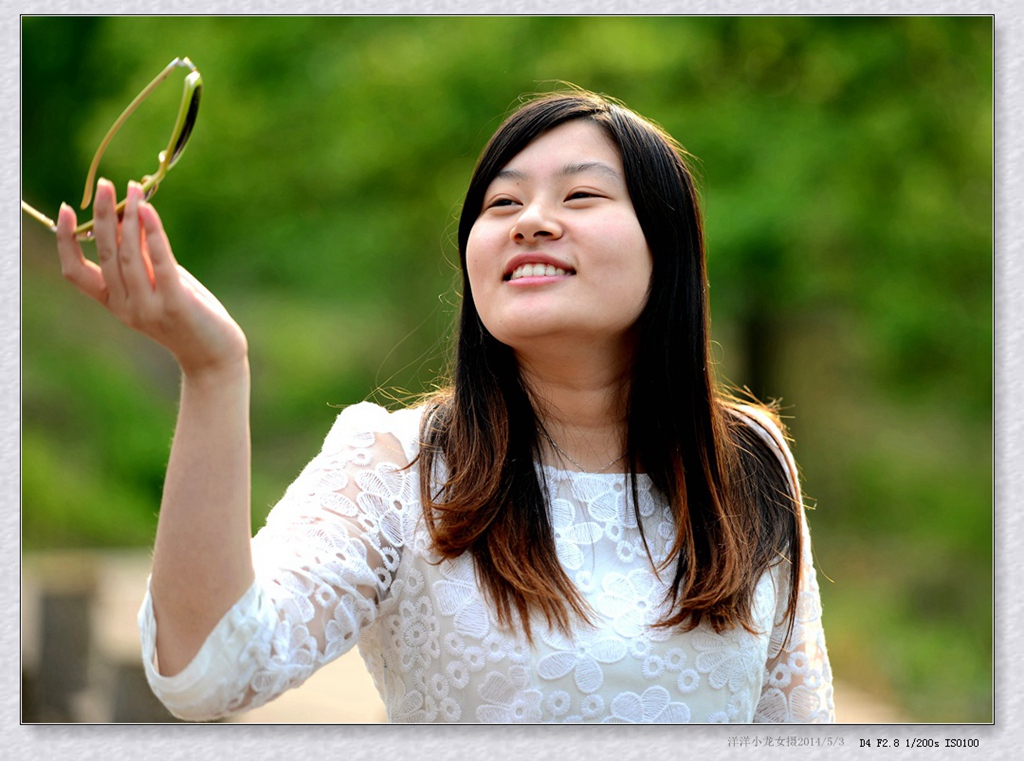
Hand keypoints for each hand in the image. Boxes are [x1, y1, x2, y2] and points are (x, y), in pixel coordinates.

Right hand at [56, 179, 247, 379]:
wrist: (214, 357)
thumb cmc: (188, 317)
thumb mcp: (159, 287)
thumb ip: (144, 261)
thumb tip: (132, 218)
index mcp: (113, 304)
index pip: (75, 272)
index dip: (66, 241)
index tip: (64, 210)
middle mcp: (125, 307)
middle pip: (106, 254)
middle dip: (102, 216)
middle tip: (104, 184)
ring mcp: (149, 307)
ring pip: (130, 255)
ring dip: (130, 218)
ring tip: (133, 190)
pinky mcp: (176, 303)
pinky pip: (160, 262)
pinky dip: (153, 233)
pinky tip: (148, 210)